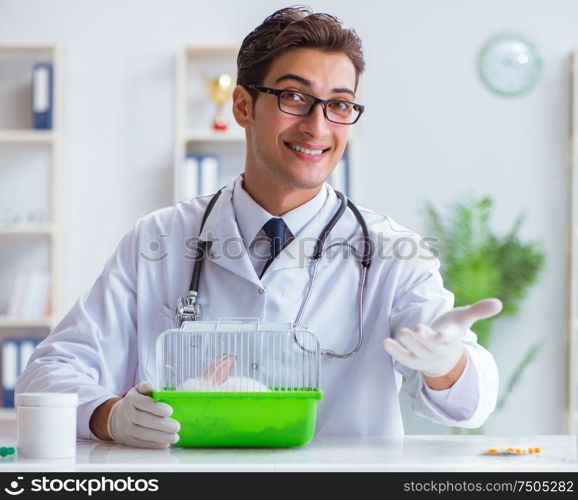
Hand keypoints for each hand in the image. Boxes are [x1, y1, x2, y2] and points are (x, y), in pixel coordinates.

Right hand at [107, 381, 179, 448]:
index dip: (156, 407)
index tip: (170, 410)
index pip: (142, 403)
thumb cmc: (134, 403)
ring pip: (143, 434)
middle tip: (176, 426)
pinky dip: (155, 444)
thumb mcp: (137, 391)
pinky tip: (166, 443)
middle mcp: (127, 415)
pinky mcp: (128, 441)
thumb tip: (150, 386)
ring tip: (175, 437)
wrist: (117, 419)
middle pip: (143, 420)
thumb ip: (145, 387)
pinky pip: (142, 444)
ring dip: (160, 437)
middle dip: (161, 424)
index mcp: (131, 400)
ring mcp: (126, 429)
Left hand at [384, 298, 502, 376]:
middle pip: (430, 346)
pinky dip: (395, 351)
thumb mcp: (464, 318)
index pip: (447, 339)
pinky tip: (386, 341)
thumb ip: (479, 310)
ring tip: (402, 332)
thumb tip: (499, 303)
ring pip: (416, 352)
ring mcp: (424, 356)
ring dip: (408, 343)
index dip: (443, 337)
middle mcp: (437, 349)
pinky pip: (403, 357)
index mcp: (450, 339)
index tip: (440, 333)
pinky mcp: (412, 360)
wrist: (444, 354)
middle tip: (416, 329)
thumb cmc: (452, 330)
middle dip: (423, 339)